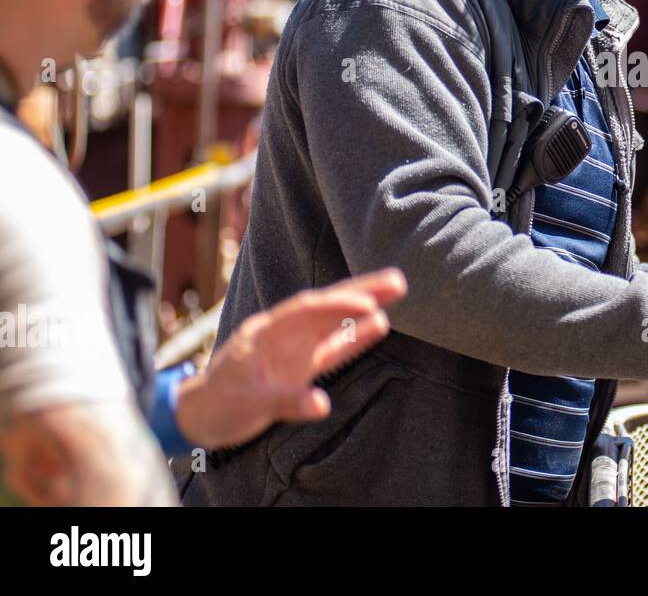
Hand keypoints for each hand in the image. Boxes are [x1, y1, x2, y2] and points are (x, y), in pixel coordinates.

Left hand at [174, 268, 407, 448]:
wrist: (199, 417)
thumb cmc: (217, 406)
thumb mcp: (247, 406)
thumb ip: (285, 402)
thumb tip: (323, 404)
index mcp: (264, 332)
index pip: (305, 311)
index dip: (337, 305)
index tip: (368, 303)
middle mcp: (283, 333)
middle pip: (326, 306)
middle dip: (360, 291)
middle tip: (397, 280)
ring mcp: (294, 348)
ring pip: (334, 322)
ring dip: (364, 306)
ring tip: (397, 290)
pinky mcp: (302, 366)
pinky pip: (333, 347)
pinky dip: (356, 337)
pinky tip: (380, 324)